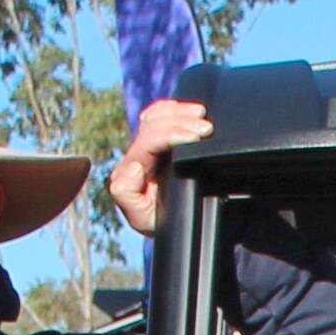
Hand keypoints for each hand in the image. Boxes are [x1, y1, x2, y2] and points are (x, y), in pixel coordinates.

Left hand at [108, 94, 210, 236]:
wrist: (174, 226)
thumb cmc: (161, 222)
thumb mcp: (143, 219)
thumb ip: (128, 197)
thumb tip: (134, 167)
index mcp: (129, 170)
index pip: (148, 141)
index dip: (171, 133)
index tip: (196, 136)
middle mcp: (135, 156)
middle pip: (153, 124)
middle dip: (181, 122)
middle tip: (207, 127)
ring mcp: (146, 148)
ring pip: (155, 116)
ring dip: (180, 112)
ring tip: (202, 114)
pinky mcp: (157, 142)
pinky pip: (157, 115)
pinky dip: (170, 108)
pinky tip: (187, 109)